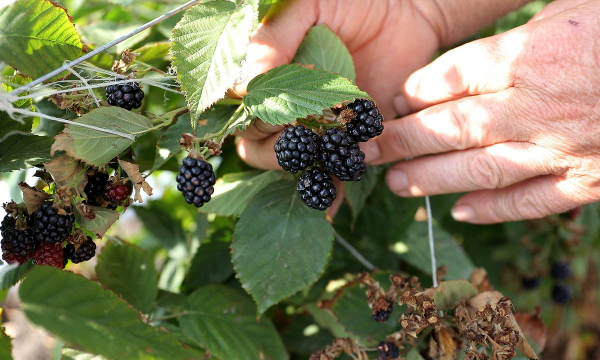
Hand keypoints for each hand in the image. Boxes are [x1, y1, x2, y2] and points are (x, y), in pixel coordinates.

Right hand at [234, 0, 441, 214]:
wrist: (407, 14)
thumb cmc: (352, 4)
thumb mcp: (308, 6)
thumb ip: (274, 37)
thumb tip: (248, 83)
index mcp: (265, 76)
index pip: (239, 109)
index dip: (252, 116)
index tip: (274, 109)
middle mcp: (282, 106)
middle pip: (255, 145)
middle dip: (275, 147)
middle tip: (301, 129)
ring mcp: (314, 128)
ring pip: (288, 165)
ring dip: (302, 166)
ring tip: (324, 153)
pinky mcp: (346, 142)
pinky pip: (329, 175)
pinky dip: (328, 191)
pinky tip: (332, 201)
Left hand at [365, 0, 599, 223]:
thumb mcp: (572, 5)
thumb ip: (517, 34)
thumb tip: (462, 66)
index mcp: (533, 53)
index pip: (452, 78)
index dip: (413, 93)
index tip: (390, 104)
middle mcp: (538, 105)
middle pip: (451, 126)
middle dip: (401, 141)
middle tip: (365, 153)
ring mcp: (564, 147)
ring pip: (481, 169)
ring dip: (432, 180)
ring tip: (397, 184)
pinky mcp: (591, 178)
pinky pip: (532, 200)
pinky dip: (494, 209)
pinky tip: (460, 213)